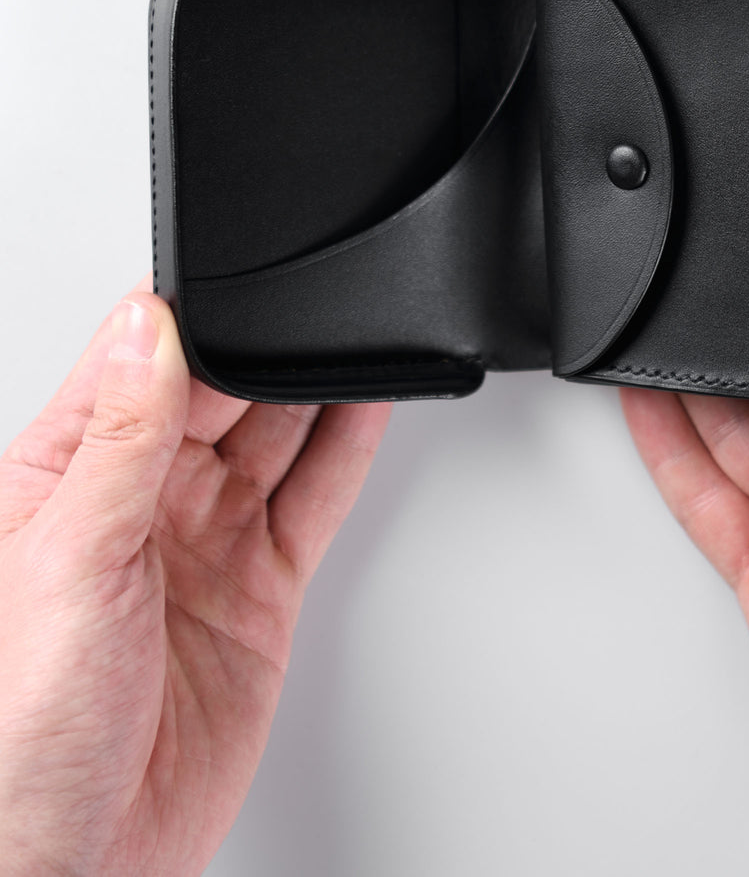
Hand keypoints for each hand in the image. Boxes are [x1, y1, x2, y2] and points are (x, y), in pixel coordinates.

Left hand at [0, 281, 390, 876]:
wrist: (79, 866)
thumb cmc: (19, 735)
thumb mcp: (68, 560)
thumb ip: (120, 439)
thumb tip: (147, 328)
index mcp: (64, 474)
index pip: (138, 361)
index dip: (190, 317)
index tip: (239, 278)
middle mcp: (137, 500)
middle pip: (220, 391)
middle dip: (266, 347)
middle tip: (315, 306)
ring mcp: (202, 543)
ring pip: (274, 437)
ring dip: (313, 388)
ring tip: (354, 336)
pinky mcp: (257, 590)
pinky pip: (311, 502)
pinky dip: (346, 452)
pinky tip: (365, 406)